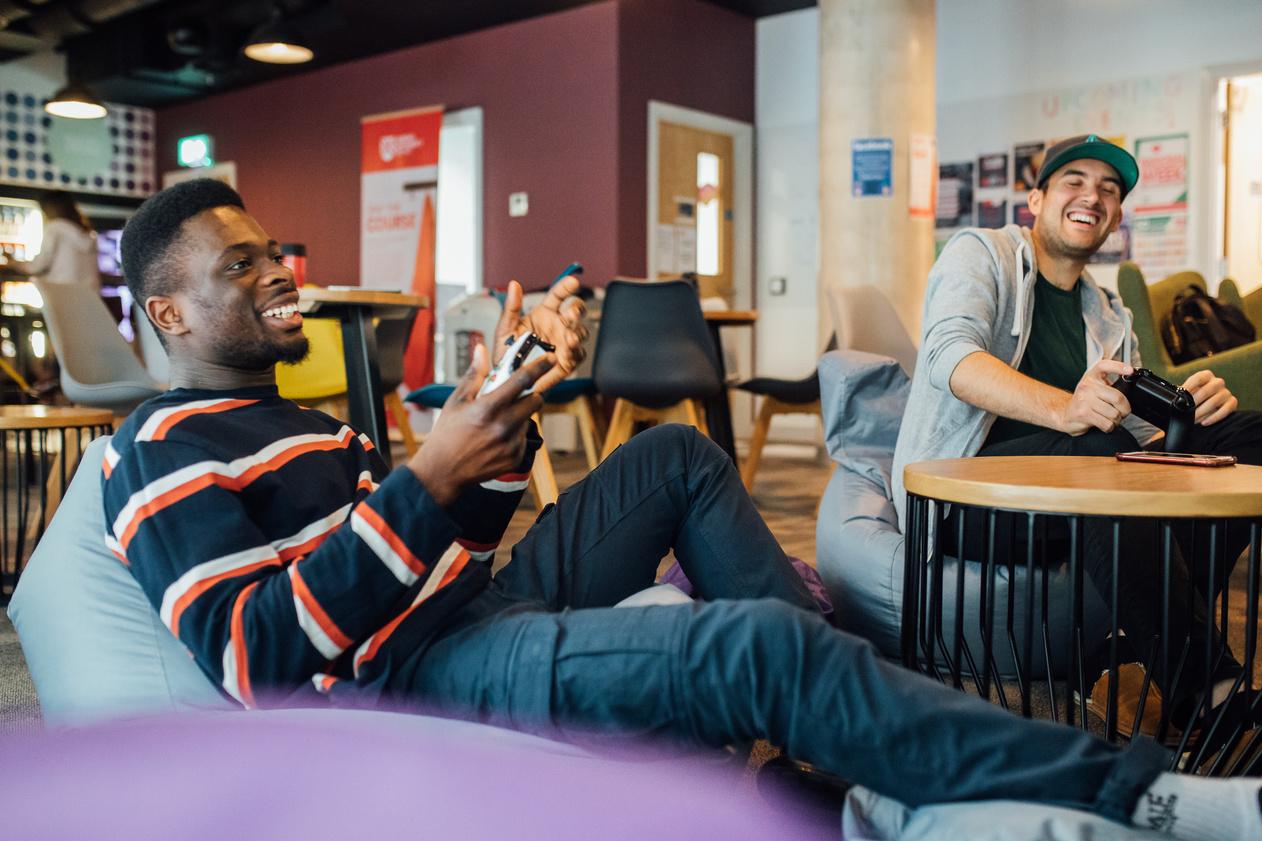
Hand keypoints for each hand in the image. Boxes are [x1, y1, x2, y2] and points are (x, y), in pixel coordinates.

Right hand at [408, 344, 548, 505]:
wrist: (443, 471)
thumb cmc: (446, 434)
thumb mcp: (456, 401)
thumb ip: (474, 375)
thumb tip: (481, 350)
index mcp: (488, 407)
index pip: (522, 380)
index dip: (539, 367)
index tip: (550, 359)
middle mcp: (503, 426)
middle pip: (535, 400)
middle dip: (529, 394)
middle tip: (515, 396)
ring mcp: (512, 444)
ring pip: (529, 419)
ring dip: (519, 415)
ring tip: (496, 422)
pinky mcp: (515, 457)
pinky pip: (524, 437)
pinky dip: (515, 434)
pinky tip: (495, 438)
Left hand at [493, 277, 587, 393]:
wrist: (509, 379)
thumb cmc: (508, 353)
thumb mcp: (505, 328)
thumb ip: (511, 307)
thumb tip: (514, 285)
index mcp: (544, 313)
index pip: (559, 295)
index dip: (566, 287)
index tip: (573, 282)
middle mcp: (558, 325)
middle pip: (576, 311)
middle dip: (577, 310)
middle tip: (570, 315)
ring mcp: (565, 342)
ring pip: (581, 331)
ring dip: (578, 333)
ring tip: (570, 338)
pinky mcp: (569, 361)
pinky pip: (579, 354)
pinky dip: (576, 352)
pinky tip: (568, 352)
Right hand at [1059, 359, 1133, 434]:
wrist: (1064, 414)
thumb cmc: (1084, 402)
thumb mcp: (1094, 389)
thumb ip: (1109, 386)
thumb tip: (1129, 388)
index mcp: (1091, 377)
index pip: (1104, 366)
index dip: (1118, 366)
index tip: (1130, 370)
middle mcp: (1087, 386)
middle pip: (1118, 397)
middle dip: (1125, 409)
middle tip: (1122, 412)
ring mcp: (1084, 400)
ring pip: (1114, 414)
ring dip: (1116, 420)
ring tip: (1109, 418)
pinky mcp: (1083, 414)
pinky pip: (1106, 423)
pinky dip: (1109, 427)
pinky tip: (1103, 424)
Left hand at [1182, 369, 1236, 425]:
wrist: (1205, 407)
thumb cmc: (1193, 398)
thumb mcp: (1187, 393)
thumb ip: (1181, 393)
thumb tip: (1170, 396)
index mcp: (1206, 376)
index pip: (1198, 378)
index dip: (1189, 387)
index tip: (1179, 396)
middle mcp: (1218, 382)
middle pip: (1207, 390)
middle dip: (1195, 402)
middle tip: (1186, 411)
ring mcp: (1226, 392)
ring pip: (1215, 401)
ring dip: (1202, 412)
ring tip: (1193, 419)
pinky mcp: (1232, 402)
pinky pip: (1225, 410)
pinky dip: (1214, 417)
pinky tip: (1204, 422)